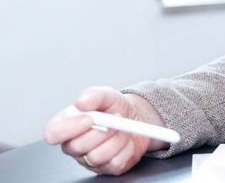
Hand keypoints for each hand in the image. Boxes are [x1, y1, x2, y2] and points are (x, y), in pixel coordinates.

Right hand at [43, 86, 167, 175]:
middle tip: (116, 118)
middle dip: (101, 131)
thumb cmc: (113, 108)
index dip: (69, 128)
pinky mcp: (107, 168)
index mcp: (66, 125)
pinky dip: (126, 149)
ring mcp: (88, 159)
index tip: (89, 119)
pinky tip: (125, 141)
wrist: (135, 118)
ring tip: (122, 128)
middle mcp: (74, 145)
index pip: (52, 134)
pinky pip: (115, 163)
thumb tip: (82, 101)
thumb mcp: (106, 95)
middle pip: (77, 147)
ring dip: (116, 139)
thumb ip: (94, 95)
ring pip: (97, 157)